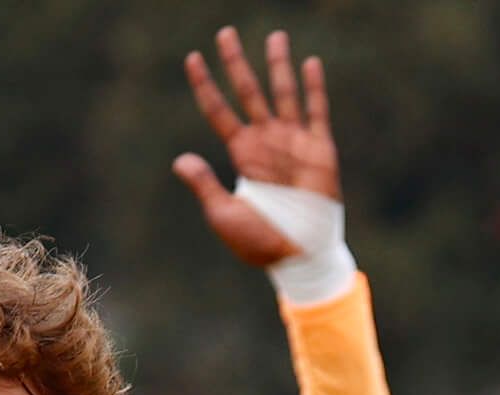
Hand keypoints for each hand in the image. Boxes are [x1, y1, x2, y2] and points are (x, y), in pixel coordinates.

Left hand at [173, 25, 339, 266]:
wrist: (298, 256)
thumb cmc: (260, 242)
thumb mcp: (224, 214)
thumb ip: (205, 184)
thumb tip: (180, 159)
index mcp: (242, 154)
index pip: (218, 111)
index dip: (205, 85)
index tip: (192, 58)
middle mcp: (266, 141)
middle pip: (247, 91)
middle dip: (236, 63)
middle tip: (224, 33)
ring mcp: (294, 141)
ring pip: (282, 92)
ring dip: (277, 65)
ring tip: (273, 36)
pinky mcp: (320, 149)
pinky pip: (317, 111)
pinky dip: (314, 87)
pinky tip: (310, 63)